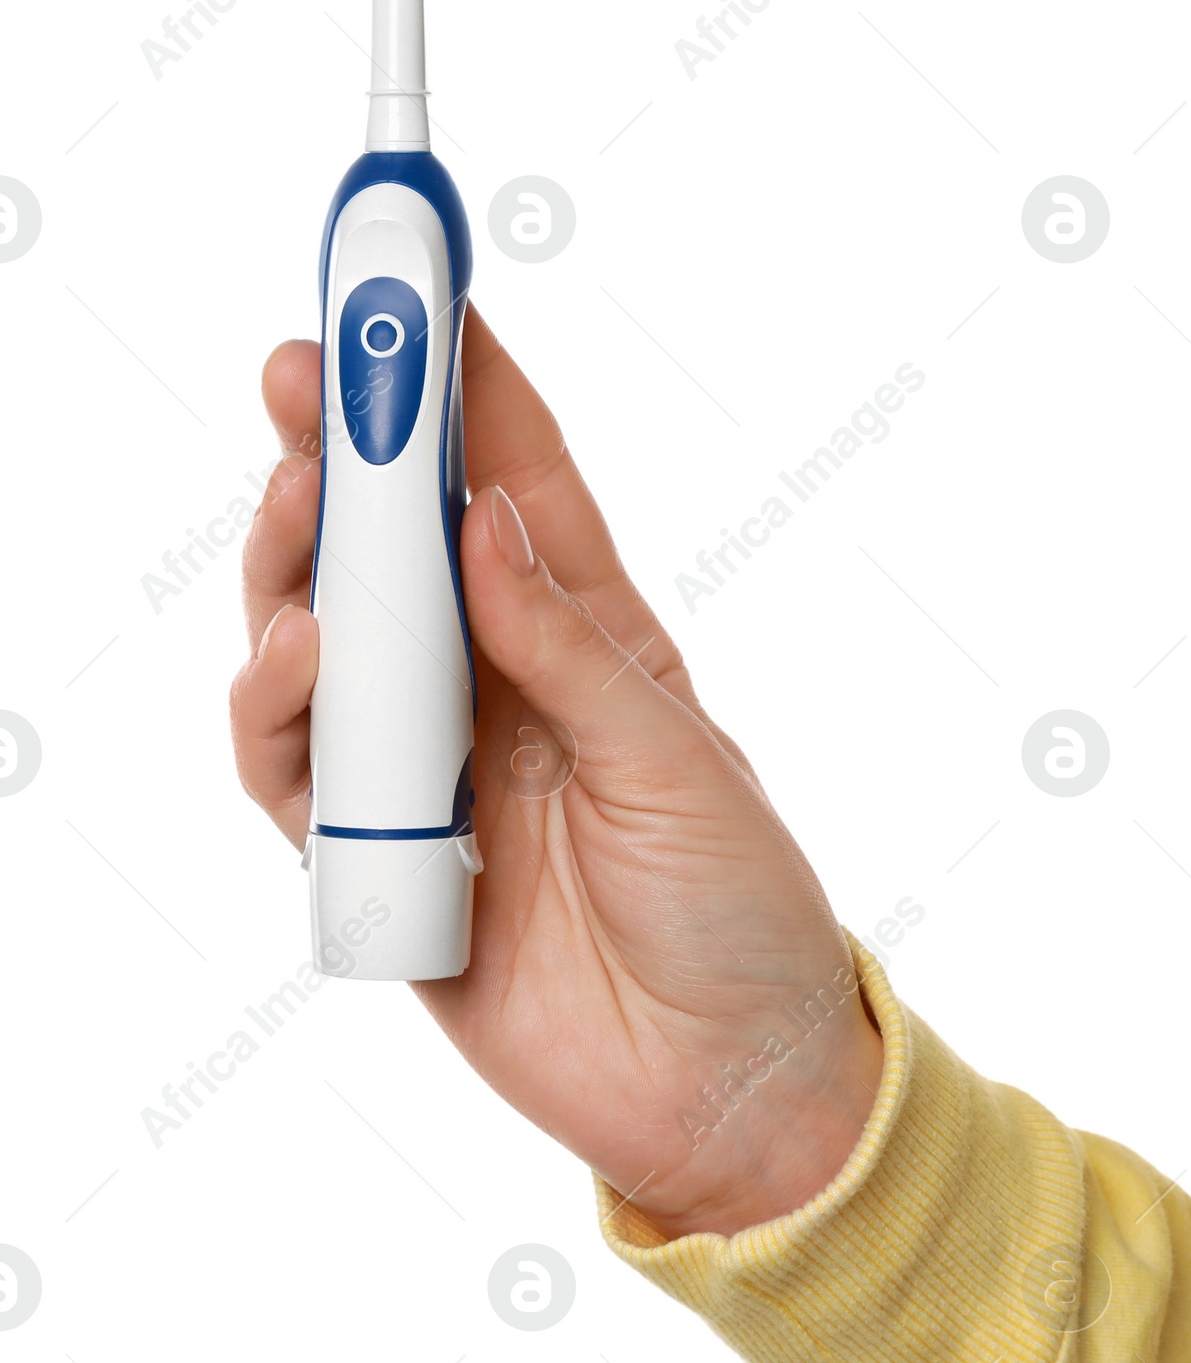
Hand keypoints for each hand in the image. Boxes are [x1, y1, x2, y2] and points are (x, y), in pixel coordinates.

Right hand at [229, 307, 882, 1237]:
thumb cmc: (736, 907)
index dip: (464, 375)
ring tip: (307, 507)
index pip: (511, 474)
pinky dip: (281, 707)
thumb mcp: (675, 758)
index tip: (418, 276)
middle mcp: (496, 678)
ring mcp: (429, 762)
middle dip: (349, 446)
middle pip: (393, 539)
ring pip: (321, 633)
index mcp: (589, 630)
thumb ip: (567, 645)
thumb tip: (479, 522)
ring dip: (298, 562)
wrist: (724, 1086)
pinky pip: (294, 764)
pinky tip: (304, 659)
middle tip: (313, 370)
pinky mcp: (377, 855)